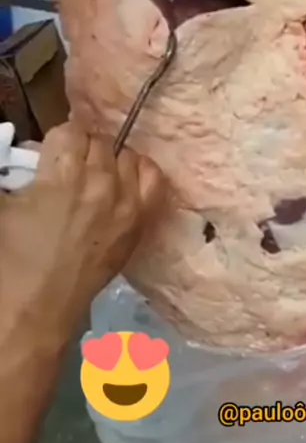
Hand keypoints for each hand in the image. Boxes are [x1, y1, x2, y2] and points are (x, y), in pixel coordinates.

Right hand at [0, 122, 162, 342]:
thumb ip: (14, 168)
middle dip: (80, 150)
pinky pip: (154, 182)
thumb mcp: (2, 205)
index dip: (56, 143)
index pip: (71, 130)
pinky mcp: (140, 225)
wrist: (33, 313)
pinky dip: (141, 175)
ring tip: (89, 180)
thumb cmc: (9, 260)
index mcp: (66, 173)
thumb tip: (26, 154)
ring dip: (108, 161)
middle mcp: (104, 182)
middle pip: (100, 141)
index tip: (48, 157)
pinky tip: (123, 182)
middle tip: (63, 170)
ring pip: (127, 157)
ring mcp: (128, 204)